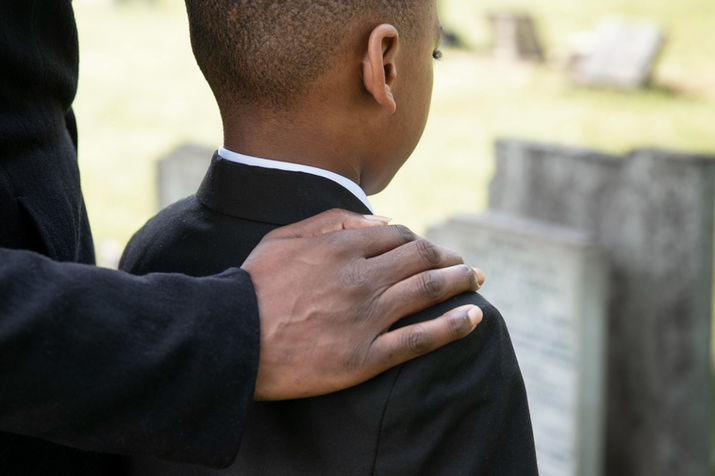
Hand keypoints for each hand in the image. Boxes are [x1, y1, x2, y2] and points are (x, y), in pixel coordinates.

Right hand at [242, 209, 484, 399]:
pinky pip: (418, 340)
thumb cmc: (253, 286)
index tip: (430, 250)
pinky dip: (452, 326)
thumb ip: (332, 221)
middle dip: (450, 257)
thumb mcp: (283, 237)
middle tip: (466, 263)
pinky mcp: (364, 357)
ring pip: (427, 291)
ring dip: (460, 281)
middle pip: (421, 258)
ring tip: (477, 279)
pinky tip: (475, 317)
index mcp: (342, 248)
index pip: (398, 236)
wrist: (231, 340)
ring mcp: (365, 318)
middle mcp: (361, 278)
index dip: (420, 240)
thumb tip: (381, 219)